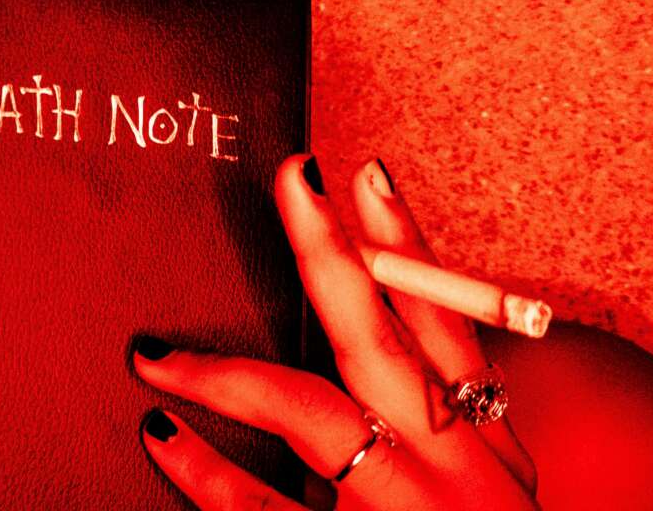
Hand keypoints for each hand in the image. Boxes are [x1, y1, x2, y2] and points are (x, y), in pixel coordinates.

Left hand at [133, 155, 538, 508]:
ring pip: (310, 413)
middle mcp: (457, 477)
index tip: (364, 175)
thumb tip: (395, 364)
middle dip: (332, 252)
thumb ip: (454, 437)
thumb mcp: (498, 499)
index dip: (408, 247)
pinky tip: (163, 440)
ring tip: (155, 354)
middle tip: (289, 176)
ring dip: (225, 373)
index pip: (453, 327)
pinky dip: (208, 476)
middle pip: (383, 341)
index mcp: (496, 456)